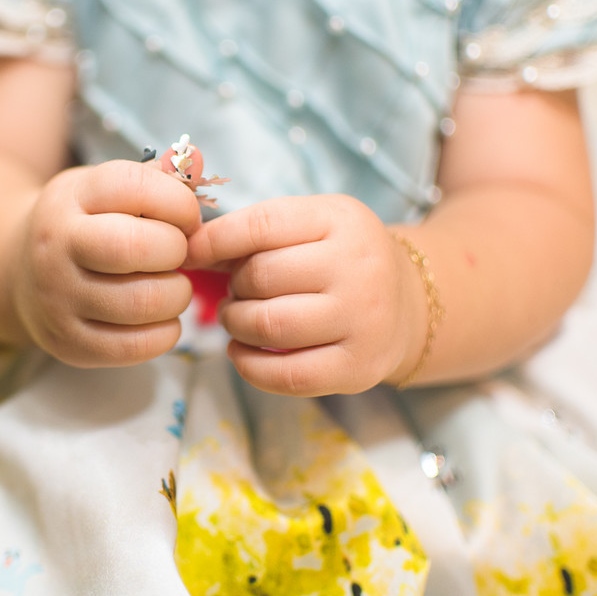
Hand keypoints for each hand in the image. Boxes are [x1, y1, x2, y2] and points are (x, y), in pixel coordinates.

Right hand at [10, 160, 201, 366]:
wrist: (19, 271)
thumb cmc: (83, 225)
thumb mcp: (104, 189)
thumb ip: (155, 177)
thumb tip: (196, 163)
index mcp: (71, 198)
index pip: (135, 187)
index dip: (178, 203)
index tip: (185, 217)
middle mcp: (57, 246)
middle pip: (138, 247)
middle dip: (177, 251)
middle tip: (176, 255)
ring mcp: (59, 298)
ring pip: (144, 301)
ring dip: (177, 294)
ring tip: (169, 285)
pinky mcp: (69, 342)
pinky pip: (137, 346)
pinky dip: (165, 332)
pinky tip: (159, 316)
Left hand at [183, 194, 424, 395]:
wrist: (408, 303)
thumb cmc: (340, 258)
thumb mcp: (310, 225)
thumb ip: (253, 231)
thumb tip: (189, 247)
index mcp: (342, 220)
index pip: (262, 225)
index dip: (215, 240)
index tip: (190, 253)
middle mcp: (359, 268)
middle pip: (262, 277)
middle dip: (233, 286)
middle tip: (236, 291)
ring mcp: (363, 321)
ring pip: (269, 325)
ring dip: (236, 323)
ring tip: (237, 317)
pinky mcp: (358, 368)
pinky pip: (287, 375)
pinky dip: (249, 366)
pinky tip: (242, 352)